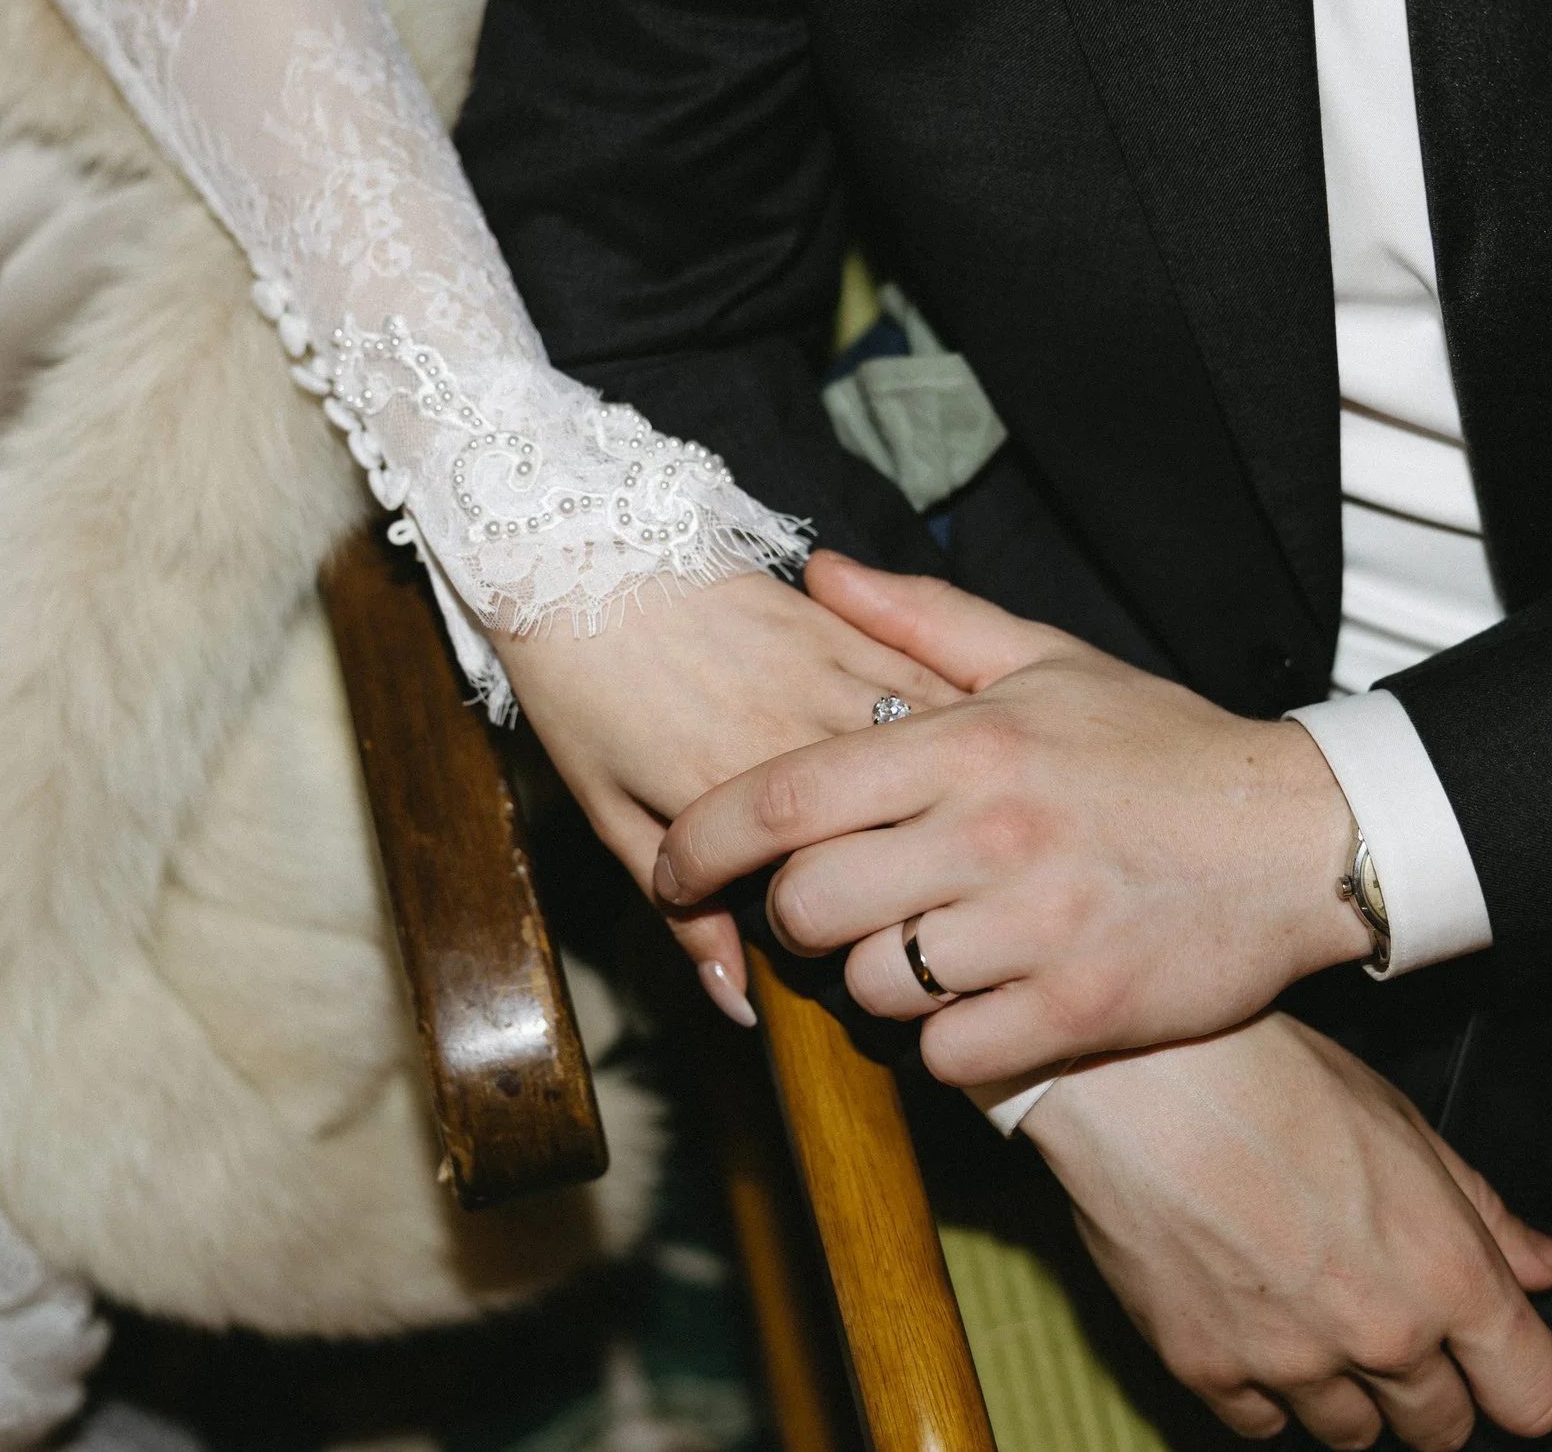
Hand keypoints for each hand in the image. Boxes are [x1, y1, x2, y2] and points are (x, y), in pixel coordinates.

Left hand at [496, 569, 958, 1023]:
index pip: (829, 887)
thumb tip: (737, 1003)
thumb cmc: (581, 688)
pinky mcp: (851, 631)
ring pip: (924, 763)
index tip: (833, 940)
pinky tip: (973, 768)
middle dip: (904, 880)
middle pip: (892, 831)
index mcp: (734, 787)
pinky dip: (950, 735)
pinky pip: (928, 690)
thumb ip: (684, 917)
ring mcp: (833, 674)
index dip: (847, 931)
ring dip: (943, 811)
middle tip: (895, 905)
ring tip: (955, 850)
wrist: (578, 548)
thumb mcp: (610, 813)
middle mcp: (799, 733)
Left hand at [651, 552, 1371, 1083]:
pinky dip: (944, 1039)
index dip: (701, 841)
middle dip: (791, 916)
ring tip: (916, 947)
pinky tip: (976, 999)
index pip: (784, 797)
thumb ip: (920, 621)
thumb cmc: (1162, 748)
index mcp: (971, 744)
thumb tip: (815, 574)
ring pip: (872, 986)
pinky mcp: (1081, 1010)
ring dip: (873, 978)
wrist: (1303, 838)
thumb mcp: (1046, 661)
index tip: (670, 865)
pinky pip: (949, 1053)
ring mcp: (1038, 928)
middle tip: (823, 908)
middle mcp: (993, 834)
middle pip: (808, 906)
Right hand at [1023, 1015, 1551, 1449]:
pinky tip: (1255, 1325)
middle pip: (1441, 1430)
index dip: (1521, 1379)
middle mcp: (1380, 1336)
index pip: (1534, 1396)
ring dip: (1347, 1395)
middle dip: (1431, 1391)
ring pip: (1350, 1436)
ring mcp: (1291, 1362)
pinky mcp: (1207, 1367)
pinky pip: (1259, 1422)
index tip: (1500, 1361)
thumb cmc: (1270, 1077)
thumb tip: (1540, 1267)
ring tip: (1314, 1319)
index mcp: (1448, 1275)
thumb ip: (1484, 1214)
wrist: (1139, 1076)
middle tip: (1392, 1329)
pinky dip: (1265, 1390)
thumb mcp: (1402, 1125)